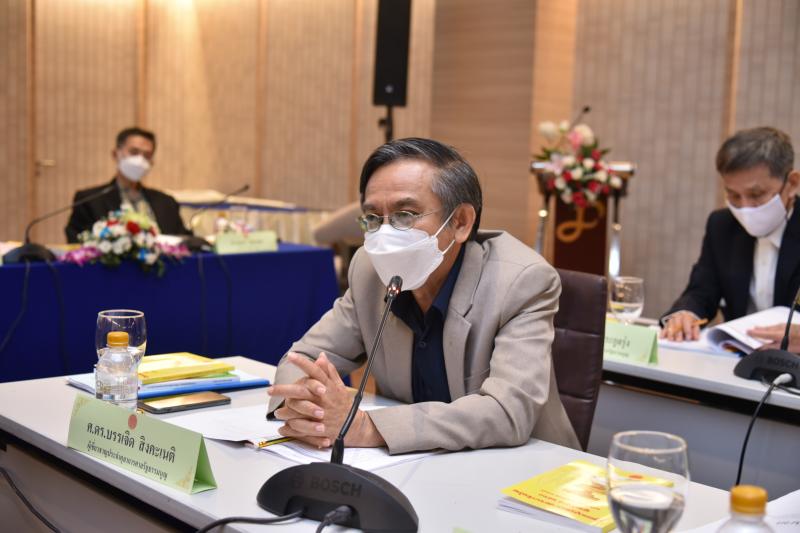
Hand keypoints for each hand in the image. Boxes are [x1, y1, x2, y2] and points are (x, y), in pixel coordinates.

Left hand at [268, 352, 384, 447]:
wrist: (353, 426)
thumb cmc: (343, 404)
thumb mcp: (339, 386)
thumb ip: (328, 371)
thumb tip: (321, 356)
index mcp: (328, 387)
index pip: (314, 371)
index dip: (302, 363)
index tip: (291, 355)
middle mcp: (323, 398)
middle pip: (300, 391)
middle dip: (283, 390)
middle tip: (270, 390)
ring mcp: (320, 413)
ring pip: (298, 410)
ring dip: (285, 411)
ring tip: (277, 412)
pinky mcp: (318, 427)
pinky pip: (300, 428)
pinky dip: (290, 429)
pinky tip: (283, 427)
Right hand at [660, 311, 701, 341]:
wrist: (683, 316)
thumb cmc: (689, 322)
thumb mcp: (695, 324)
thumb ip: (696, 331)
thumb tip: (696, 338)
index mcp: (686, 316)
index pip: (686, 322)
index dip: (687, 330)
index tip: (688, 338)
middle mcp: (677, 317)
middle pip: (677, 325)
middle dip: (678, 333)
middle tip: (679, 341)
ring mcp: (671, 320)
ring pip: (670, 326)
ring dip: (670, 334)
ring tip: (671, 340)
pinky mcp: (666, 324)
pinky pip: (664, 328)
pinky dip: (663, 333)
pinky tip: (662, 337)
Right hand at [748, 323, 799, 352]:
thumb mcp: (788, 349)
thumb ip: (773, 348)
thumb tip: (762, 348)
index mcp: (778, 334)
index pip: (762, 333)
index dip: (754, 333)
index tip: (747, 332)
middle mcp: (781, 327)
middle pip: (766, 329)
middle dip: (758, 330)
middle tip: (750, 330)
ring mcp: (786, 325)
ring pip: (771, 327)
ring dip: (764, 328)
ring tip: (758, 328)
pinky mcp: (790, 325)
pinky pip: (776, 326)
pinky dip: (771, 328)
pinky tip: (772, 329)